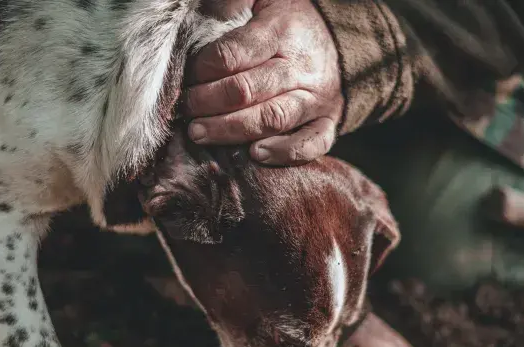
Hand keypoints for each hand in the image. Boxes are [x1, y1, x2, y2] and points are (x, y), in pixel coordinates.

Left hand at [186, 0, 343, 164]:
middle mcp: (300, 67)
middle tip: (185, 109)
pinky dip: (284, 153)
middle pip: (247, 91)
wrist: (339, 43)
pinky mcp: (327, 123)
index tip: (188, 77)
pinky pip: (310, 144)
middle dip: (207, 103)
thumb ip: (230, 3)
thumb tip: (202, 16)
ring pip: (271, 119)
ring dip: (230, 130)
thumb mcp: (260, 0)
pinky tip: (255, 155)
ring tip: (199, 134)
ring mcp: (315, 99)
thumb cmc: (288, 24)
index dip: (204, 69)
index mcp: (281, 31)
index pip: (234, 54)